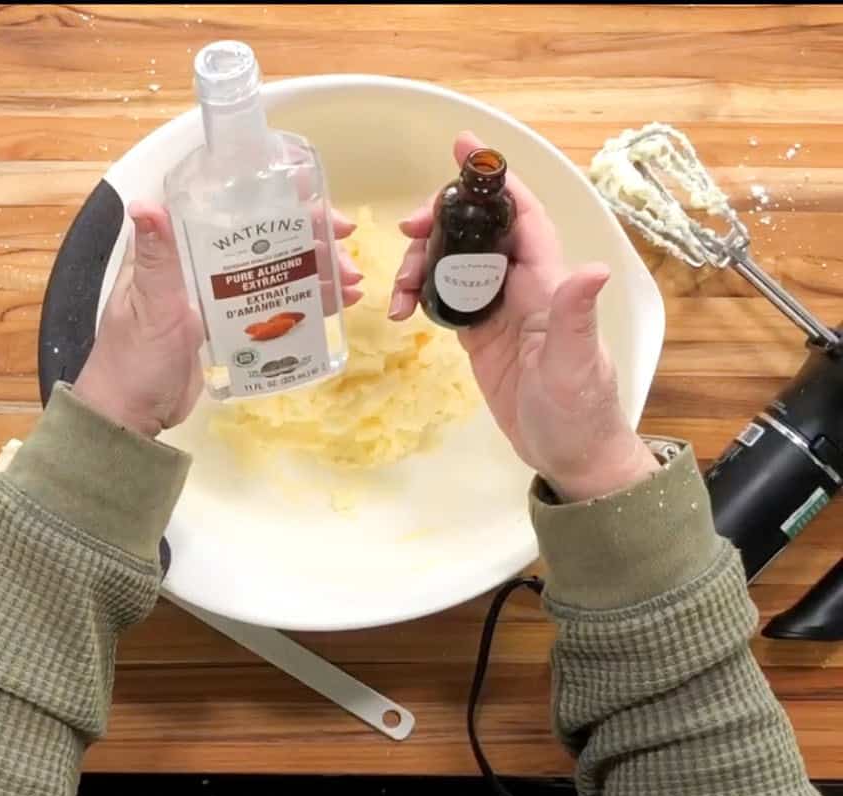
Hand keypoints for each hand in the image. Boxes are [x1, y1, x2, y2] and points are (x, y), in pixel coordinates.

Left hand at [74, 202, 362, 436]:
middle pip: (265, 231)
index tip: (313, 193)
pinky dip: (309, 297)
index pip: (230, 201)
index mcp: (178, 246)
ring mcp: (221, 290)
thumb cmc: (134, 359)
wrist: (133, 416)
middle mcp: (202, 260)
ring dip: (318, 266)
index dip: (275, 192)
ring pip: (278, 264)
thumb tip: (146, 203)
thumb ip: (156, 258)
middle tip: (345, 241)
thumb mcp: (150, 307)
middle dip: (310, 232)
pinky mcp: (234, 321)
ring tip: (351, 280)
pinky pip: (278, 299)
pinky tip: (340, 301)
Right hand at [388, 132, 657, 500]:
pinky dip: (418, 296)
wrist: (569, 455)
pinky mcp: (479, 335)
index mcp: (547, 281)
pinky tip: (399, 311)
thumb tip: (591, 269)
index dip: (494, 178)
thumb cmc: (580, 410)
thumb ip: (575, 315)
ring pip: (453, 263)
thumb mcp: (576, 364)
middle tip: (406, 229)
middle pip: (476, 232)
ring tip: (395, 289)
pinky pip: (443, 298)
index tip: (462, 148)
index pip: (521, 214)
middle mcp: (523, 286)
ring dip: (421, 263)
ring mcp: (499, 310)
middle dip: (440, 220)